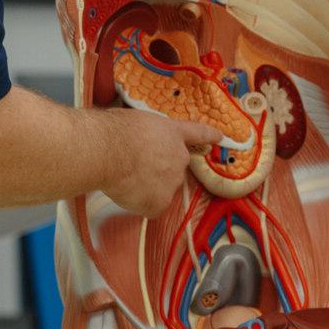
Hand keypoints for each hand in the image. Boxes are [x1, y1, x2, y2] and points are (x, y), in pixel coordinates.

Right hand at [98, 110, 219, 217]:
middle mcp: (179, 157)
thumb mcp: (139, 120)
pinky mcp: (161, 202)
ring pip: (161, 190)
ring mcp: (173, 181)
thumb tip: (140, 143)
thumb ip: (149, 134)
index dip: (209, 136)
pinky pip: (151, 208)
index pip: (197, 134)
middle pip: (172, 169)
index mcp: (173, 133)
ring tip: (127, 178)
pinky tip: (128, 192)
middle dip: (156, 170)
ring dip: (147, 187)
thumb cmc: (116, 132)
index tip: (219, 138)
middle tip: (133, 167)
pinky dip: (140, 204)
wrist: (108, 151)